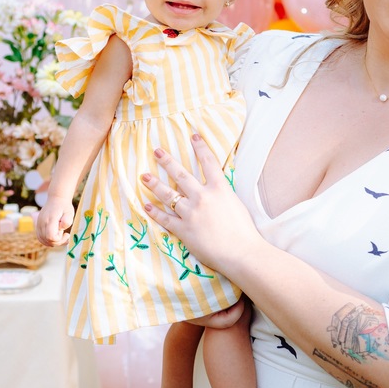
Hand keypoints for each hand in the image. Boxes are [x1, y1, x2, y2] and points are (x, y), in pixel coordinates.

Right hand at [35, 199, 73, 246]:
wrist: (56, 199)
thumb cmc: (64, 206)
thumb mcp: (69, 212)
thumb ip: (67, 221)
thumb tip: (61, 228)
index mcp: (50, 219)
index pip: (51, 237)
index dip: (59, 239)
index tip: (66, 233)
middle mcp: (42, 223)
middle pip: (48, 241)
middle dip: (58, 242)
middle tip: (65, 235)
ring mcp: (38, 224)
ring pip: (43, 241)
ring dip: (53, 242)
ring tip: (60, 236)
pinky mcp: (38, 226)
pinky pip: (40, 238)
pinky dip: (47, 241)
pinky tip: (54, 237)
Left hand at [140, 133, 263, 276]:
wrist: (241, 252)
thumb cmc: (244, 231)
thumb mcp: (236, 204)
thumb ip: (223, 194)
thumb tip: (216, 189)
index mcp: (219, 189)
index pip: (209, 162)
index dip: (201, 147)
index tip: (193, 135)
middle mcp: (202, 197)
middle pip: (181, 175)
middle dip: (167, 161)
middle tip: (156, 151)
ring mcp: (191, 213)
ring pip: (169, 195)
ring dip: (155, 185)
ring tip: (144, 176)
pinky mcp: (183, 229)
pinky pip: (165, 219)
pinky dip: (155, 212)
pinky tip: (146, 206)